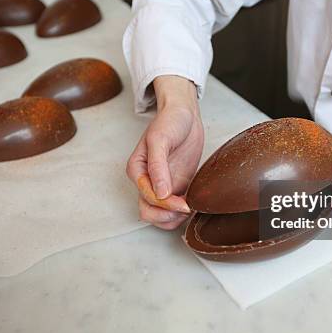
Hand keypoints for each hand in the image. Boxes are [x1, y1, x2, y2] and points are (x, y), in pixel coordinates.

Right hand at [126, 75, 203, 229]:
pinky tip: (193, 204)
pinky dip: (182, 213)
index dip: (165, 204)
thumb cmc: (170, 121)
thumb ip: (158, 166)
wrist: (185, 114)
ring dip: (174, 218)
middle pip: (149, 213)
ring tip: (190, 207)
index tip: (183, 203)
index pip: (148, 198)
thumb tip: (160, 193)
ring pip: (161, 216)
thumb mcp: (160, 139)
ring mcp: (161, 185)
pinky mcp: (176, 186)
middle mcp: (147, 181)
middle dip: (166, 216)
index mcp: (137, 170)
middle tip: (185, 209)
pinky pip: (174, 209)